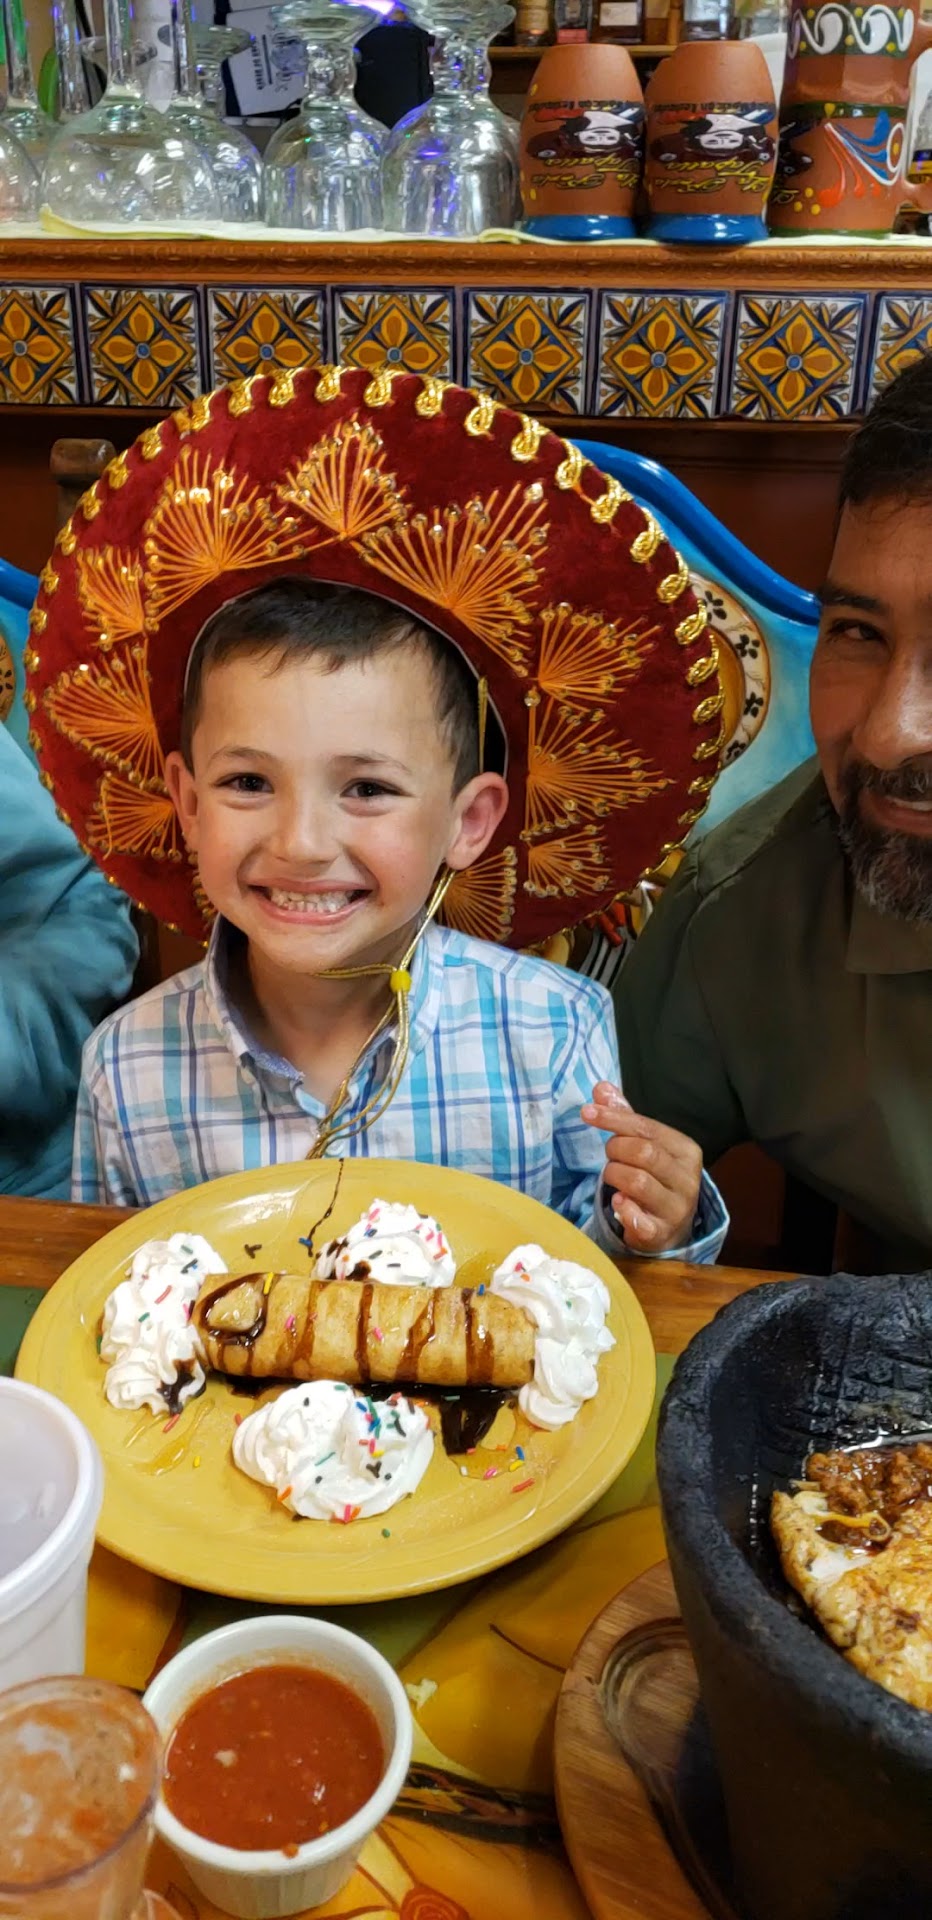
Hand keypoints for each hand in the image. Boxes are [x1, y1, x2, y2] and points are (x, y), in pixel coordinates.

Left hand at [581, 1080, 702, 1254]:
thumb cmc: (655, 1178)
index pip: (647, 1127)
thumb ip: (625, 1116)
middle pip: (644, 1152)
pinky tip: (617, 1203)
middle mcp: (688, 1178)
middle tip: (608, 1155)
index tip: (587, 1112)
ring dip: (614, 1175)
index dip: (614, 1118)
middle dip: (616, 1149)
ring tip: (612, 1177)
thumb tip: (601, 1087)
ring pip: (638, 1182)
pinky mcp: (663, 1233)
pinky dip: (623, 1209)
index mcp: (686, 1150)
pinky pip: (640, 1219)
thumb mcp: (645, 1144)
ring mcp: (677, 1208)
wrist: (671, 1228)